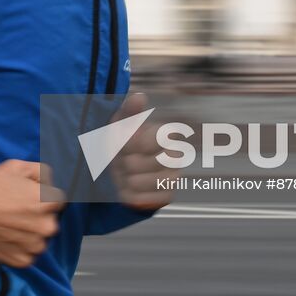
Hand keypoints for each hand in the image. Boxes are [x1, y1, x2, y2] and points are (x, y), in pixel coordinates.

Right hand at [0, 159, 64, 267]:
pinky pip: (28, 254)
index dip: (43, 197)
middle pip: (49, 221)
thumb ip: (41, 172)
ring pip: (40, 239)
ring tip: (10, 224)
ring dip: (30, 233)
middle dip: (38, 216)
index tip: (29, 198)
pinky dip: (20, 248)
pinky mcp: (22, 260)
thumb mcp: (16, 166)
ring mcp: (35, 245)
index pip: (58, 201)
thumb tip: (50, 182)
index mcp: (49, 202)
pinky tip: (6, 236)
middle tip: (17, 211)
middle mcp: (47, 226)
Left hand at [109, 93, 171, 211]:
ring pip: (136, 182)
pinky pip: (139, 198)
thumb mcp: (120, 124)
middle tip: (123, 160)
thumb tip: (139, 96)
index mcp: (167, 134)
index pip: (139, 142)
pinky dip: (128, 194)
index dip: (123, 144)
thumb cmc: (121, 142)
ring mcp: (173, 177)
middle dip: (122, 162)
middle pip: (134, 163)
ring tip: (126, 172)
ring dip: (123, 179)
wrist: (123, 170)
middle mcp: (176, 155)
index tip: (122, 142)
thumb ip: (129, 111)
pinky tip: (131, 187)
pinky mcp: (167, 196)